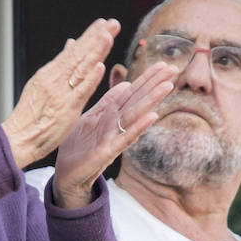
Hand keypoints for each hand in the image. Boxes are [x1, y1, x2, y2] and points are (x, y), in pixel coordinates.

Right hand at [2, 18, 120, 168]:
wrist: (17, 138)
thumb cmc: (31, 116)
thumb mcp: (42, 85)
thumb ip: (59, 66)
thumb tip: (71, 44)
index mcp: (50, 73)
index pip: (73, 51)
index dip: (90, 36)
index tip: (104, 23)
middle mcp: (55, 79)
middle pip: (79, 54)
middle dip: (96, 37)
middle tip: (113, 22)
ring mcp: (61, 93)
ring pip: (81, 68)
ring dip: (95, 51)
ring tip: (108, 35)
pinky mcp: (66, 109)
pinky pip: (80, 92)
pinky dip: (90, 78)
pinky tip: (100, 67)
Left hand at [52, 62, 174, 207]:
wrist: (66, 176)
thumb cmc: (78, 148)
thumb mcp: (91, 118)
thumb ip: (108, 102)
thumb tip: (125, 83)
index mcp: (110, 114)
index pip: (132, 92)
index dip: (147, 78)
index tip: (164, 64)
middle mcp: (115, 124)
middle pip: (137, 100)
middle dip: (155, 84)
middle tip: (174, 69)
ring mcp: (113, 138)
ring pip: (134, 115)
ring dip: (151, 100)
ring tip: (168, 86)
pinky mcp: (106, 152)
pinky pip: (125, 138)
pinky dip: (138, 127)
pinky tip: (152, 117)